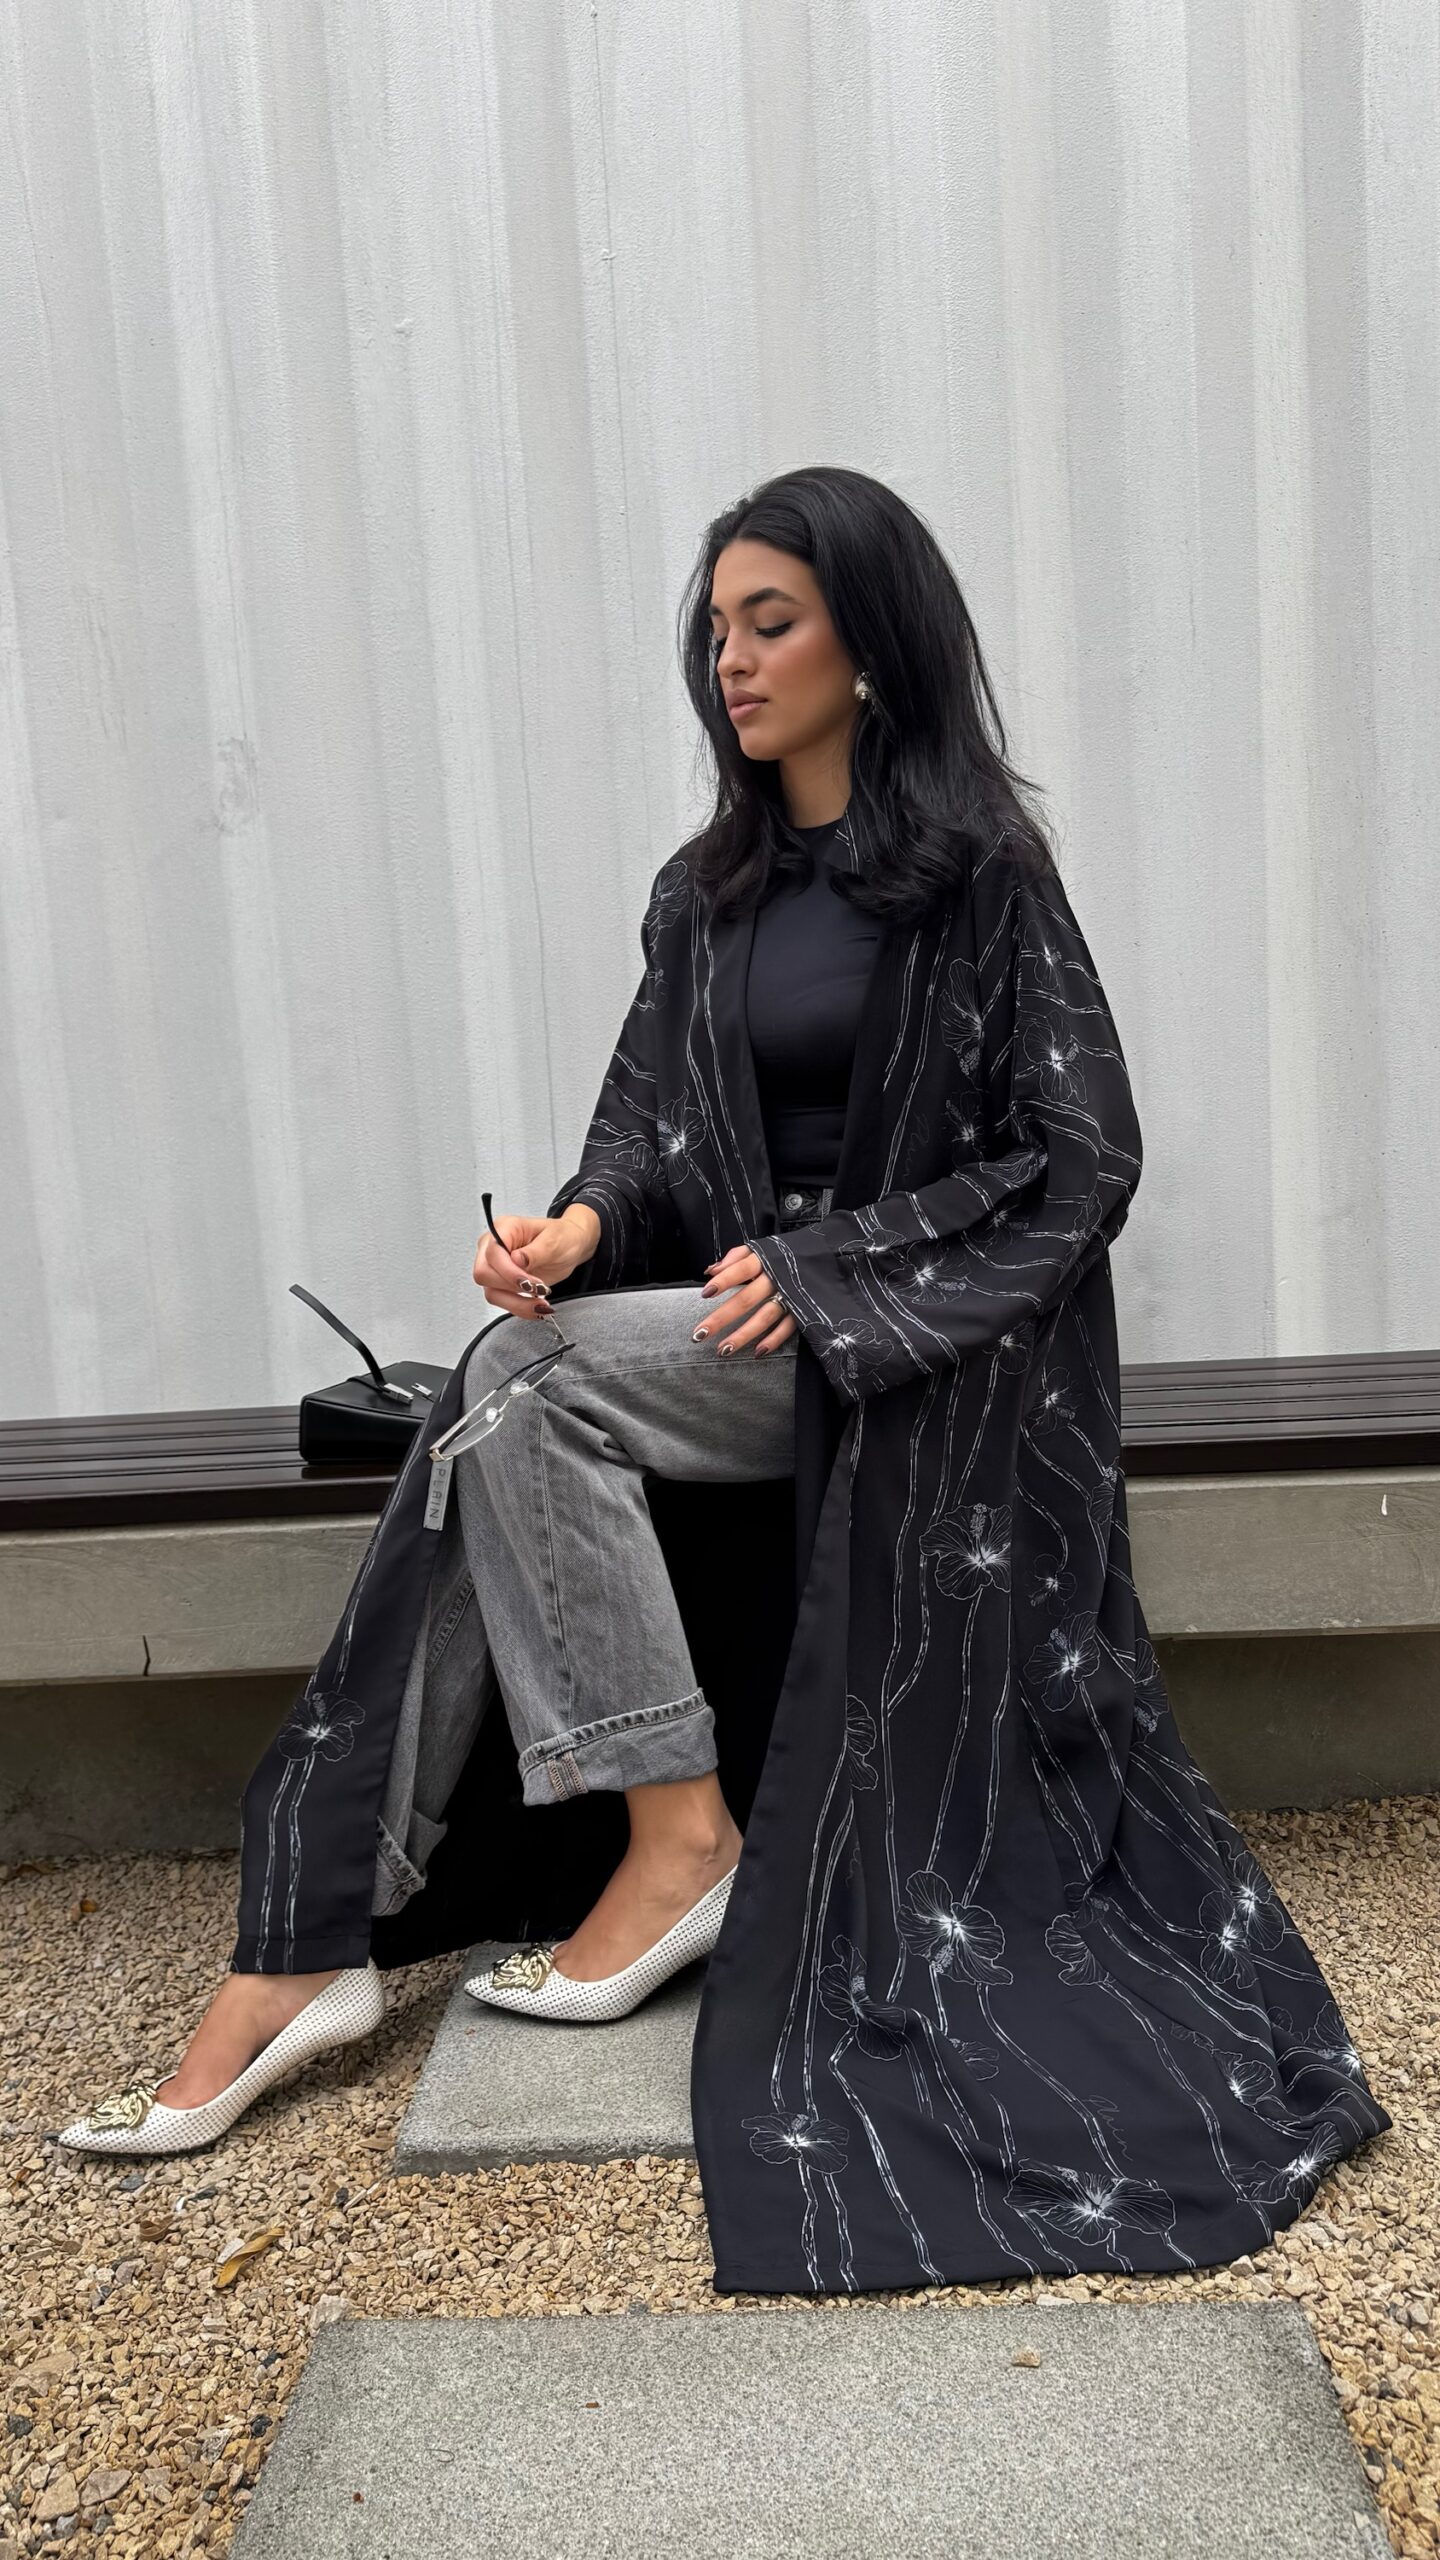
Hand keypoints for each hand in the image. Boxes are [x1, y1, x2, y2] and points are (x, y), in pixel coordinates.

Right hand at [474, 1206, 600, 1318]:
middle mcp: (493, 1246)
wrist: (570, 1246)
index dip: (510, 1272)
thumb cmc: (563, 1236)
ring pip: (491, 1292)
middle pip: (484, 1274)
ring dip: (516, 1303)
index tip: (532, 1283)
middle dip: (512, 1287)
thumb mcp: (554, 1241)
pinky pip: (501, 1300)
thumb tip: (516, 1260)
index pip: (493, 1253)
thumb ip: (534, 1252)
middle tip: (539, 1289)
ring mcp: (494, 1265)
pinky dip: (518, 1306)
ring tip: (541, 1302)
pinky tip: (535, 1304)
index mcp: (504, 1228)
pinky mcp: (500, 1282)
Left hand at [694, 1245, 797, 1355]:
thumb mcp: (762, 1248)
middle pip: (747, 1299)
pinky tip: (757, 1352)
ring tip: (723, 1349)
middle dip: (722, 1317)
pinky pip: (788, 1327)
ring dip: (743, 1335)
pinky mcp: (803, 1310)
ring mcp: (791, 1296)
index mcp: (765, 1260)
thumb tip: (710, 1270)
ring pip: (764, 1317)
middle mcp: (777, 1278)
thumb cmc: (786, 1254)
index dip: (724, 1280)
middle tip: (700, 1333)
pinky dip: (773, 1340)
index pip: (742, 1269)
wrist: (827, 1254)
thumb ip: (736, 1257)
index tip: (705, 1293)